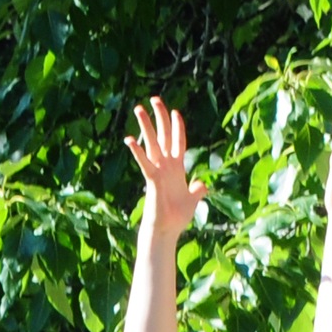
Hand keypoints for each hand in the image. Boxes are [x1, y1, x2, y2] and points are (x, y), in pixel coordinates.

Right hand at [123, 99, 208, 238]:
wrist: (167, 232)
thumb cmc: (177, 219)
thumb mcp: (192, 200)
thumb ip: (197, 190)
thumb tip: (202, 184)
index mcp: (177, 168)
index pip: (178, 142)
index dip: (177, 127)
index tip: (175, 111)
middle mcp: (166, 166)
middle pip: (162, 135)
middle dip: (159, 117)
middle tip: (153, 99)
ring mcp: (158, 171)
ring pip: (151, 143)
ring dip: (146, 125)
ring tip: (138, 108)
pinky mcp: (152, 180)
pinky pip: (145, 163)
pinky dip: (138, 152)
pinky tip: (129, 139)